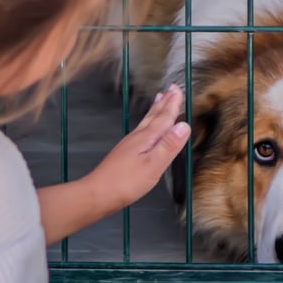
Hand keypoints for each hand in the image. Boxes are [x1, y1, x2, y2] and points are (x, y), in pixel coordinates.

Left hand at [37, 86, 191, 244]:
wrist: (97, 194)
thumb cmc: (125, 183)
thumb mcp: (153, 166)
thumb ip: (169, 146)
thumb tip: (184, 125)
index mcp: (146, 139)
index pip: (163, 118)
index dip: (172, 105)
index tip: (178, 90)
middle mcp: (137, 137)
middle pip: (154, 116)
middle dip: (164, 103)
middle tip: (172, 89)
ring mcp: (129, 144)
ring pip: (146, 122)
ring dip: (155, 110)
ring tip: (159, 100)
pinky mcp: (125, 153)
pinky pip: (141, 131)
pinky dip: (147, 123)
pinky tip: (146, 128)